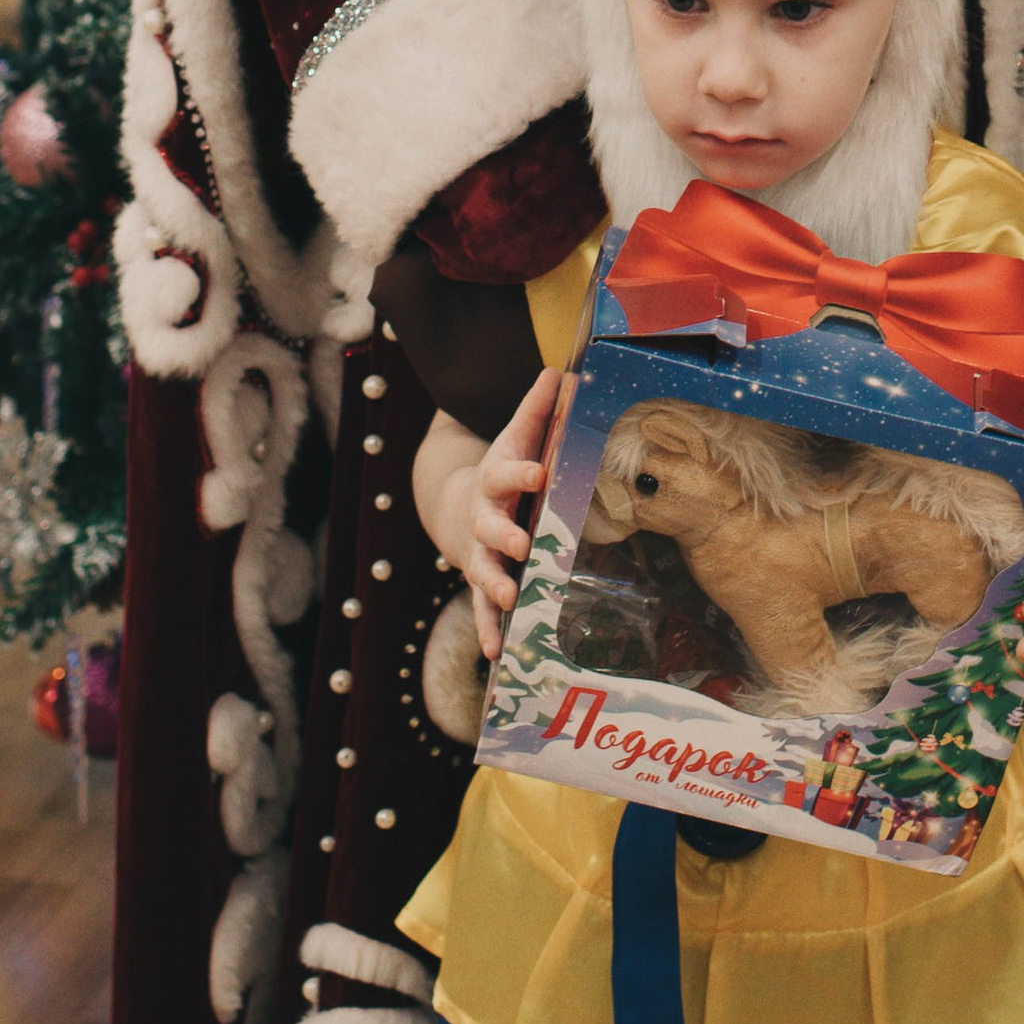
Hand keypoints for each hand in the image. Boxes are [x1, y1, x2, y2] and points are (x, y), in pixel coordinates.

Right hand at [416, 370, 557, 659]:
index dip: (523, 471)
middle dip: (505, 536)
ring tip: (510, 599)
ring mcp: (481, 553)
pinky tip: (495, 654)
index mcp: (498, 480)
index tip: (539, 472)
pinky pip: (483, 609)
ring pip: (485, 572)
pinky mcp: (482, 581)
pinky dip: (488, 630)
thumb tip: (564, 369)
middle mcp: (486, 518)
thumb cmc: (505, 468)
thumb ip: (540, 409)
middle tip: (521, 544)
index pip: (509, 472)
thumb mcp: (518, 435)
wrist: (459, 504)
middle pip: (492, 527)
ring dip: (496, 587)